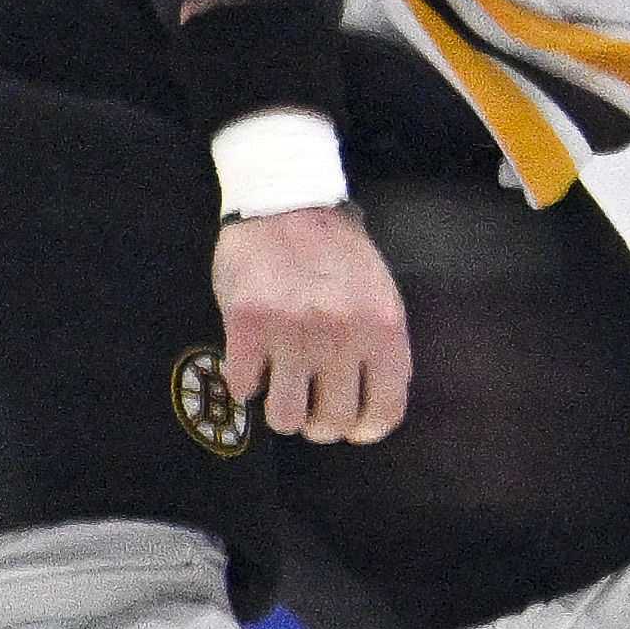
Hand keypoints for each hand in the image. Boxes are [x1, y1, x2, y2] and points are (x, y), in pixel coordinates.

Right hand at [212, 200, 409, 443]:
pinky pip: (244, 388)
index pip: (385, 412)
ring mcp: (293, 334)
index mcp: (383, 329)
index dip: (366, 428)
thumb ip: (379, 346)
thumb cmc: (338, 252)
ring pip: (286, 419)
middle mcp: (342, 337)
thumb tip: (373, 404)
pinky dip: (246, 381)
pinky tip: (253, 357)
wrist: (287, 200)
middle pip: (332, 424)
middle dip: (320, 422)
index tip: (352, 425)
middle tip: (311, 403)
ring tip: (280, 385)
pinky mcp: (248, 326)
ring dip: (281, 409)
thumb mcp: (379, 295)